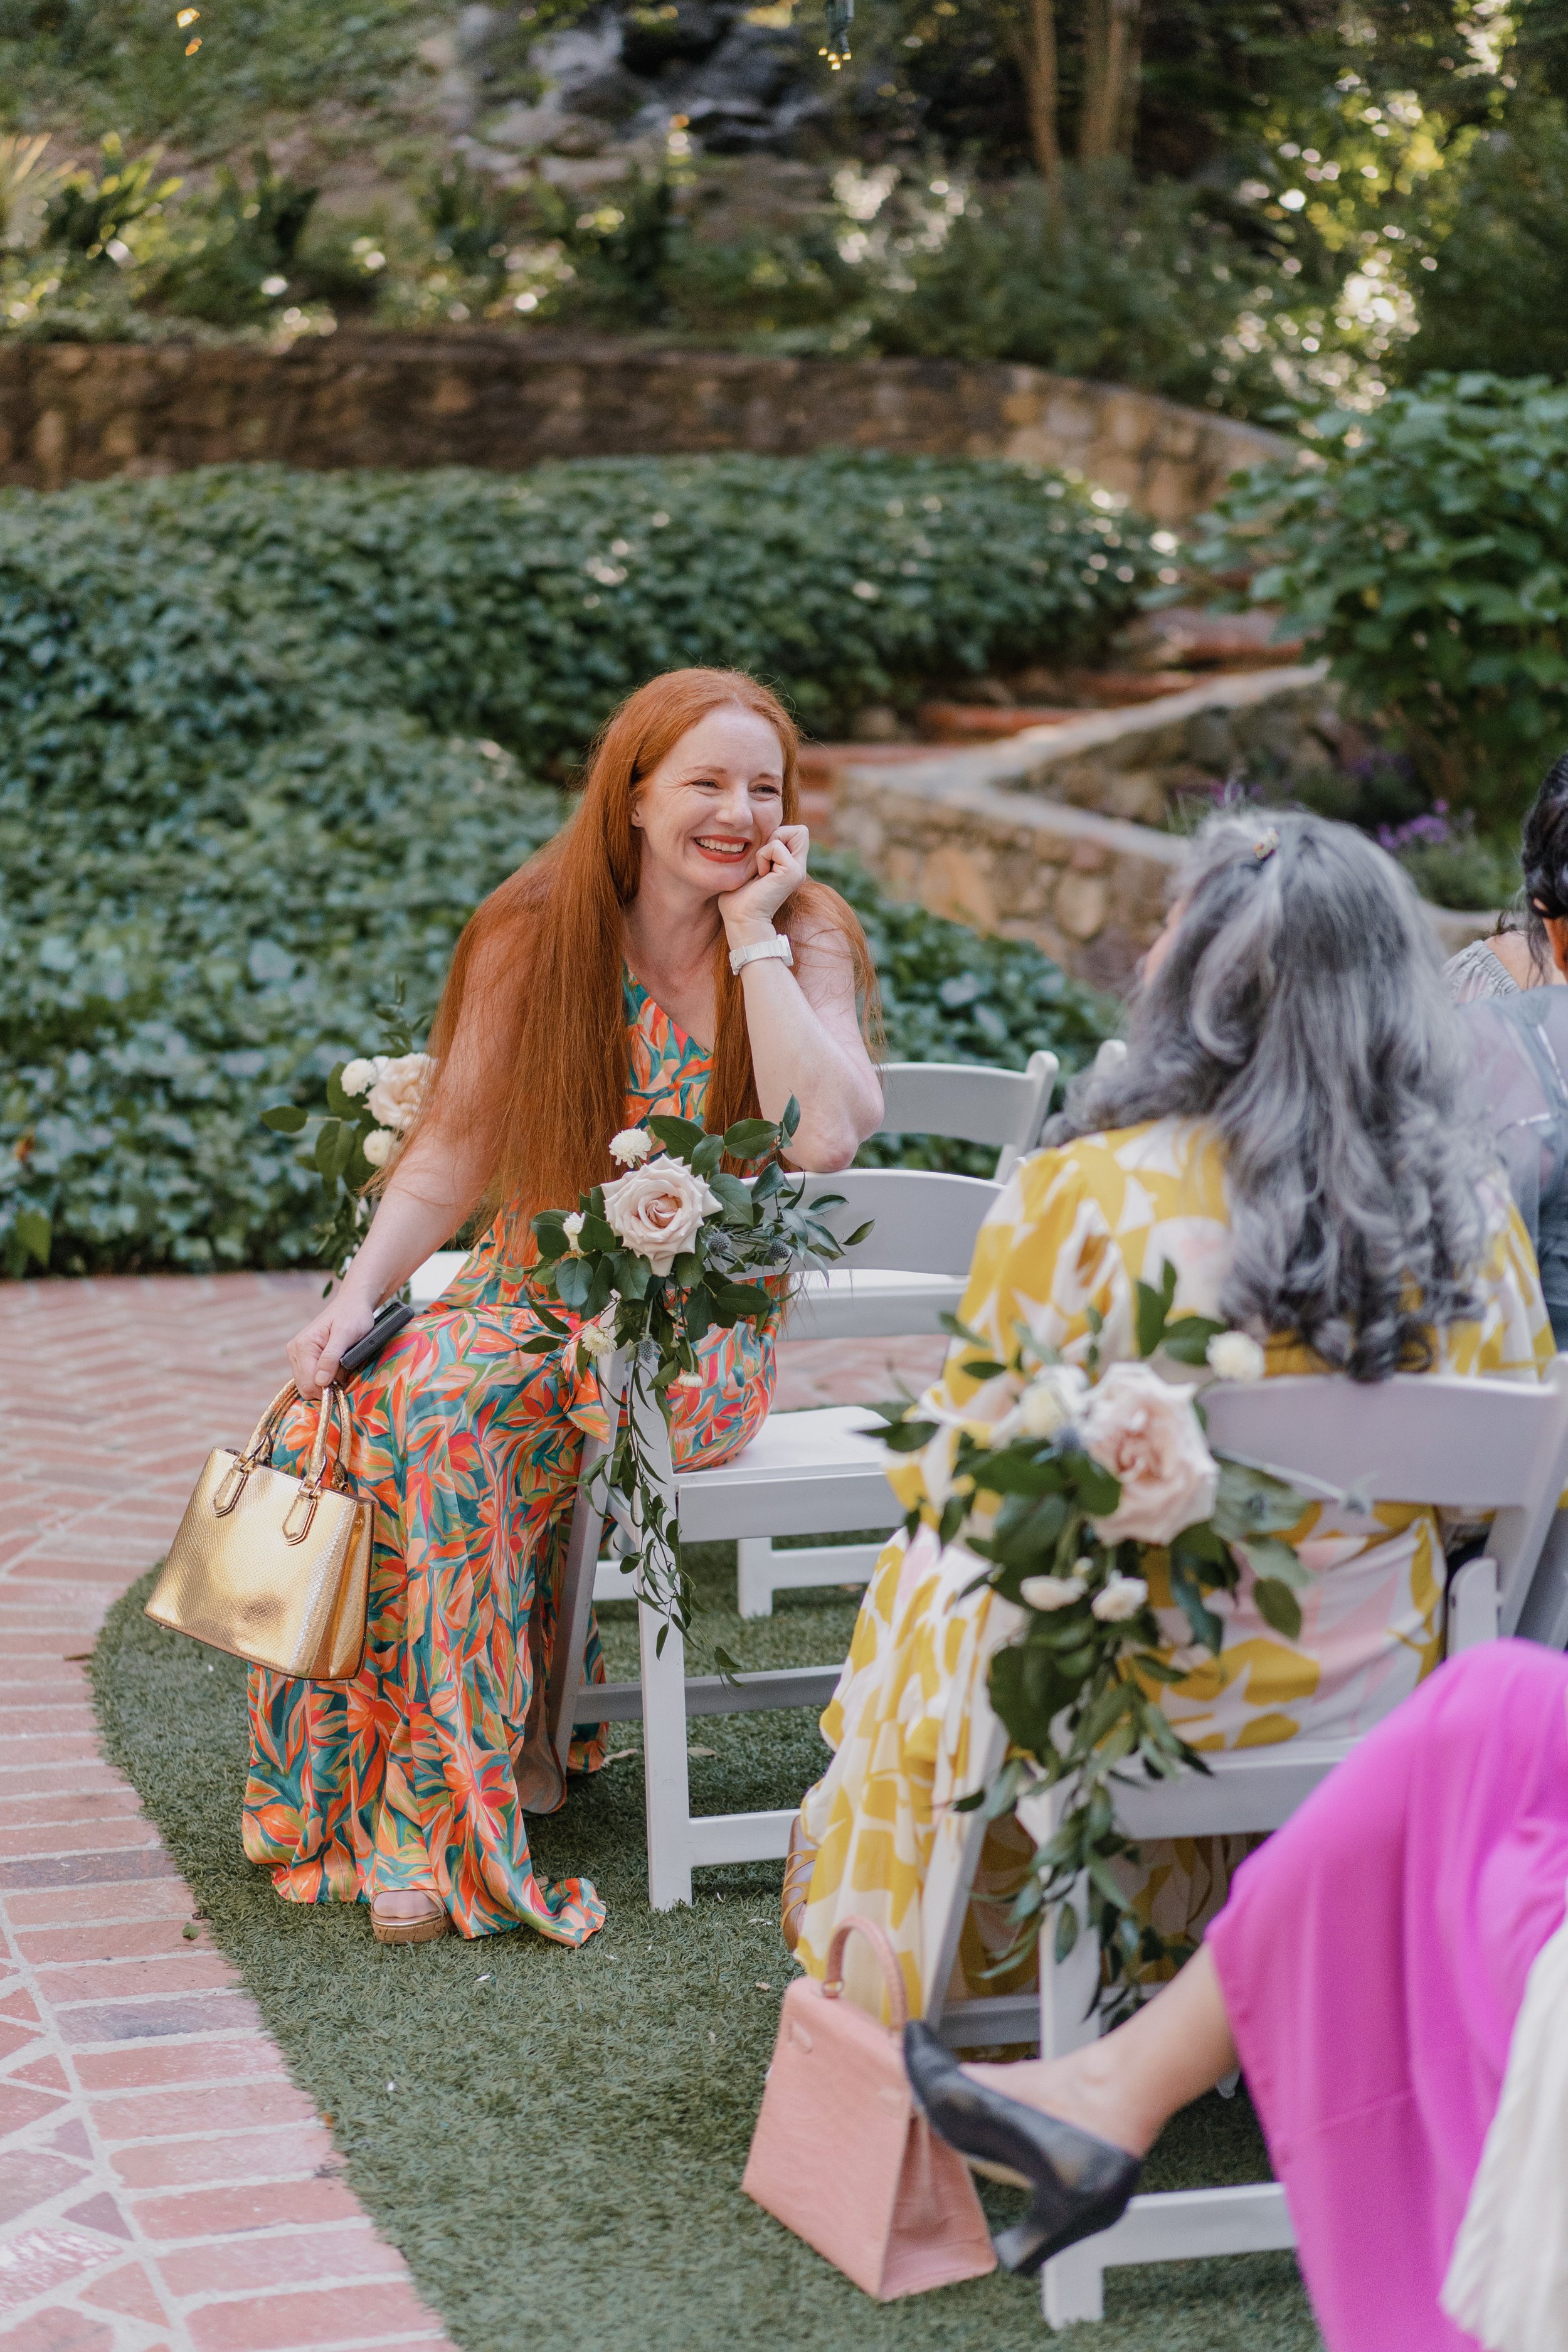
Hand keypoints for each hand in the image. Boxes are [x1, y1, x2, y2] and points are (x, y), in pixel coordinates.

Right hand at [287, 1292, 376, 1399]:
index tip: (345, 1384)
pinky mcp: (303, 1357)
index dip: (328, 1390)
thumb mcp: (346, 1335)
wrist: (351, 1303)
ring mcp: (297, 1354)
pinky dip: (324, 1377)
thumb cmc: (353, 1315)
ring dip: (326, 1382)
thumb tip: (320, 1381)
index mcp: (303, 1346)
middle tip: (345, 1374)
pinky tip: (336, 1366)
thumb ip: (331, 1357)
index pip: (309, 1384)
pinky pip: (310, 1377)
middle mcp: (295, 1351)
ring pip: (308, 1384)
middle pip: (306, 1387)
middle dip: (326, 1387)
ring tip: (341, 1367)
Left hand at [719, 824, 809, 943]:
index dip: (778, 834)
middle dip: (778, 834)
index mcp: (789, 867)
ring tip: (761, 869)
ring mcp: (797, 870)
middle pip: (801, 830)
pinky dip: (763, 856)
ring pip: (795, 832)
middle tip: (763, 858)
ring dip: (769, 846)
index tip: (762, 856)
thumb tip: (754, 835)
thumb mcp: (749, 869)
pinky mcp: (792, 872)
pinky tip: (760, 875)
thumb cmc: (738, 899)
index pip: (796, 833)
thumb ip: (759, 853)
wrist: (741, 920)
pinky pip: (776, 846)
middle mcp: (797, 868)